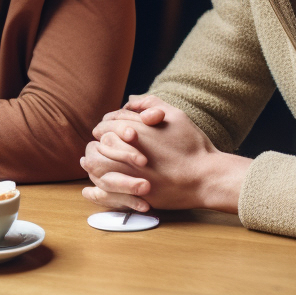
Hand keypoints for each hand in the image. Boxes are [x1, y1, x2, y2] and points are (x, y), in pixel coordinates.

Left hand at [81, 99, 249, 214]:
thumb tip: (130, 100)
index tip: (105, 130)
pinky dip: (95, 189)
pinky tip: (92, 188)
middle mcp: (127, 151)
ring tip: (89, 163)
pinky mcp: (133, 194)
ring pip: (96, 167)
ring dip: (92, 163)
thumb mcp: (175, 115)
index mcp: (135, 130)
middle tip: (96, 145)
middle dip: (96, 143)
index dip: (105, 126)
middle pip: (98, 144)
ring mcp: (128, 174)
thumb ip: (150, 103)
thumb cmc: (192, 145)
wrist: (206, 177)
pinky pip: (104, 191)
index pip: (106, 125)